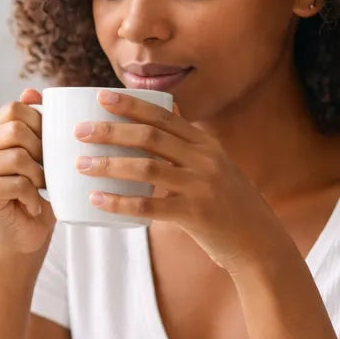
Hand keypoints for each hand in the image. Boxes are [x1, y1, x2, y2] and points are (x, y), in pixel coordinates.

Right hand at [0, 89, 55, 253]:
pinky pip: (18, 183)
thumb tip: (32, 91)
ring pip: (18, 157)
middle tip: (47, 171)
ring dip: (39, 175)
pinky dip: (34, 197)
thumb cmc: (33, 193)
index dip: (39, 123)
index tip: (48, 147)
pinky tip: (33, 205)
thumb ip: (31, 123)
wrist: (23, 237)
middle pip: (16, 130)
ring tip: (41, 188)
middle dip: (41, 151)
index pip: (14, 109)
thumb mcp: (36, 154)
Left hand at [71, 91, 284, 272]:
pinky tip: (96, 199)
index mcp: (206, 144)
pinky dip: (119, 202)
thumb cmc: (229, 203)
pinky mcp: (195, 215)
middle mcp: (205, 159)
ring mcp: (200, 186)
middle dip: (111, 130)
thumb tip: (167, 107)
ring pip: (147, 168)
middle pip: (150, 136)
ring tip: (81, 164)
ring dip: (109, 164)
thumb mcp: (216, 164)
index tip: (100, 96)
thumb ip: (190, 141)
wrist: (259, 242)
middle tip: (79, 131)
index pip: (164, 115)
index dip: (131, 104)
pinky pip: (149, 206)